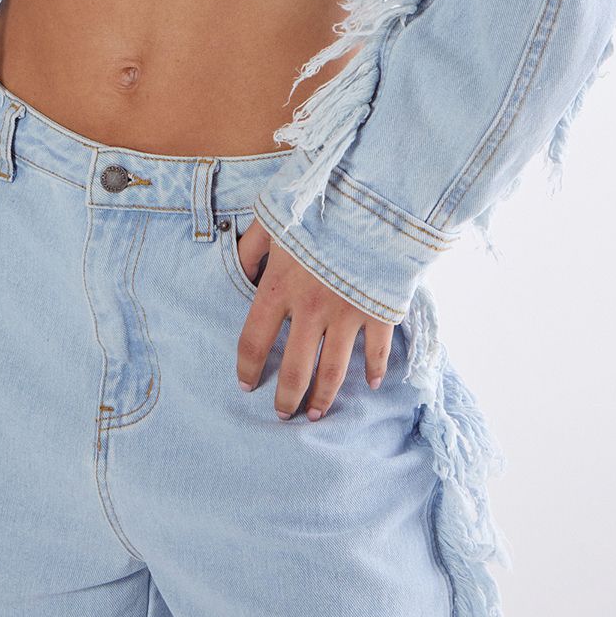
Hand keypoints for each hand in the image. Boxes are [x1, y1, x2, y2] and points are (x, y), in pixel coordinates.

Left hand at [233, 217, 394, 420]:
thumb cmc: (315, 206)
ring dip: (324, 398)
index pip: (254, 340)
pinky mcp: (378, 311)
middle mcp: (310, 310)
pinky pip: (377, 350)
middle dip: (287, 397)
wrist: (370, 201)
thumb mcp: (272, 218)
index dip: (248, 367)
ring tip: (315, 415)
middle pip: (295, 368)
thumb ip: (251, 246)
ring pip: (333, 370)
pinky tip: (373, 384)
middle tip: (282, 414)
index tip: (245, 384)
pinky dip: (375, 369)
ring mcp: (346, 314)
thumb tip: (237, 266)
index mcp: (279, 288)